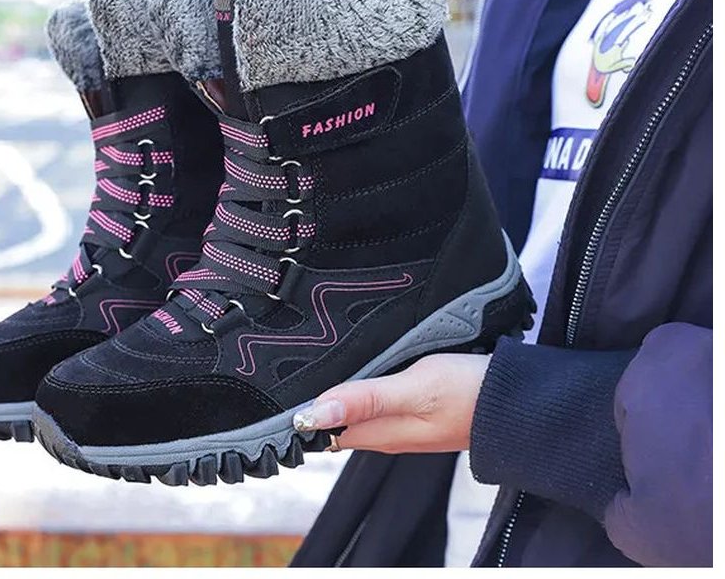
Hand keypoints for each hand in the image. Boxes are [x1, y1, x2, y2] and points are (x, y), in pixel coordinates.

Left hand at [292, 353, 490, 453]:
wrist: (522, 403)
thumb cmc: (469, 394)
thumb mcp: (414, 389)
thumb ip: (364, 400)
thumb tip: (311, 415)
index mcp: (380, 433)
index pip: (321, 429)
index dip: (298, 413)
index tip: (274, 391)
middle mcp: (387, 433)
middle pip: (337, 420)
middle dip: (313, 401)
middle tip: (286, 369)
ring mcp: (405, 422)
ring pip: (358, 410)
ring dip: (338, 393)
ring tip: (315, 364)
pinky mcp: (421, 409)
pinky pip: (380, 402)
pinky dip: (364, 387)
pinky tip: (360, 368)